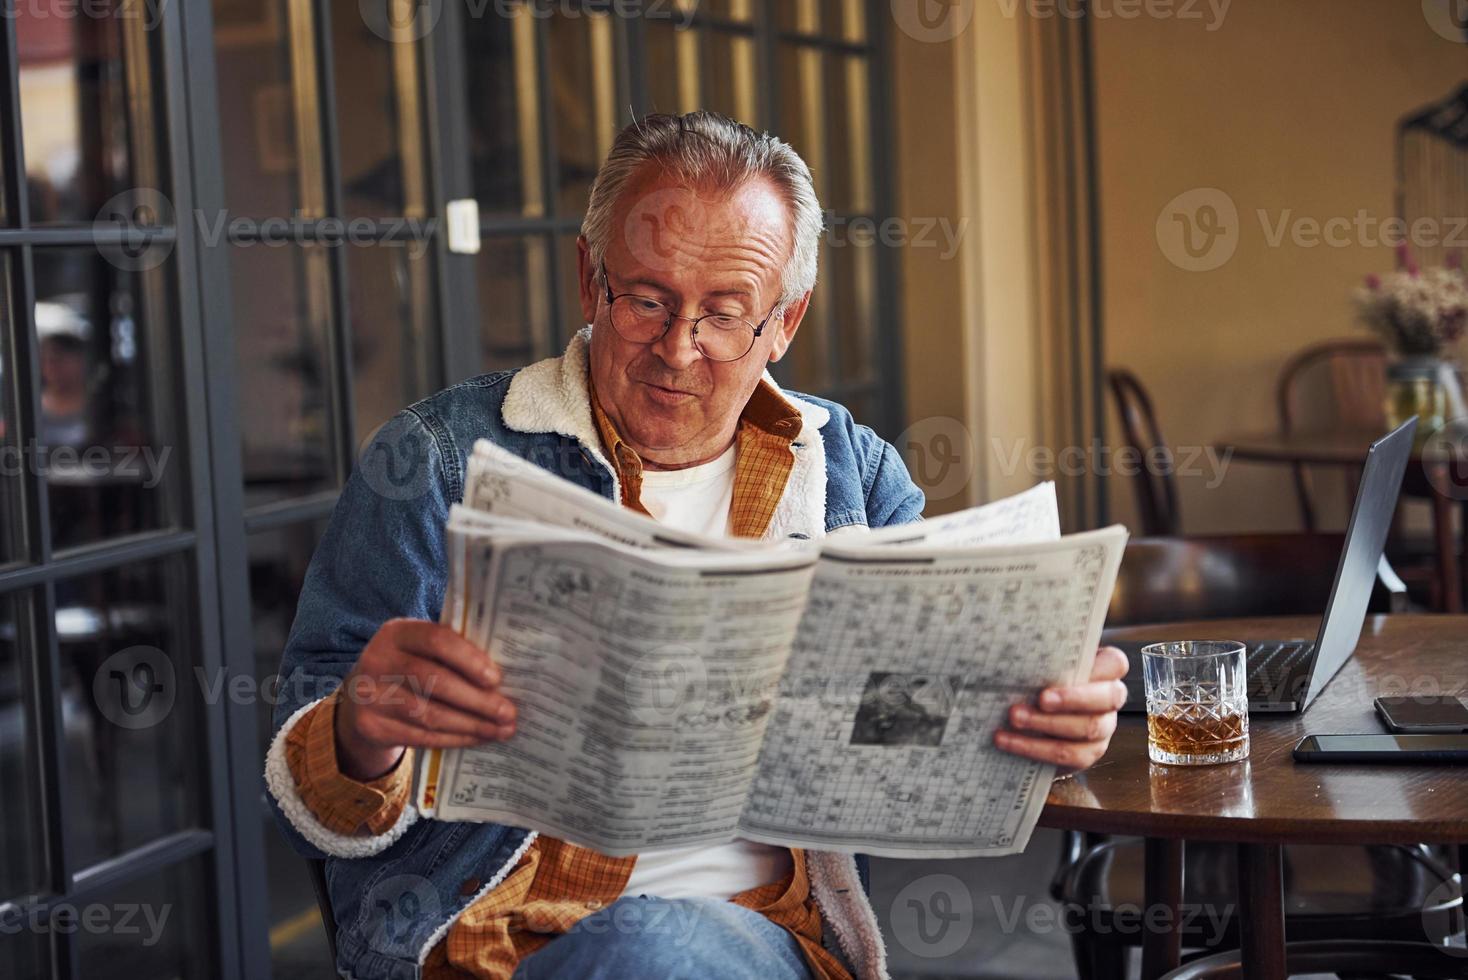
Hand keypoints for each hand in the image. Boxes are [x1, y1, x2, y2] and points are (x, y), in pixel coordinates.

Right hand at [334, 619, 515, 780]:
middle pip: (435, 681)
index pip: (437, 640)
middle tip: (509, 712)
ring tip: (501, 730)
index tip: (498, 679)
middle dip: (477, 700)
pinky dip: (454, 739)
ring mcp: (369, 695)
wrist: (361, 696)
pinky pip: (420, 736)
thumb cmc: (409, 666)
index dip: (469, 660)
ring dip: (471, 724)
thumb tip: (507, 676)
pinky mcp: (370, 726)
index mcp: (397, 632)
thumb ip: (453, 652)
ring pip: (429, 714)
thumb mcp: (421, 649)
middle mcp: (378, 660)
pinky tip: (477, 738)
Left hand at [995, 646, 1127, 774]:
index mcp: (1104, 672)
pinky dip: (1034, 748)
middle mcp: (1109, 701)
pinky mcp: (1087, 754)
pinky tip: (1008, 740)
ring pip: (1088, 728)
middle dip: (1072, 698)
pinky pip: (1068, 755)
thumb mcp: (1041, 666)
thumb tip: (1012, 645)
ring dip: (1047, 724)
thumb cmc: (1036, 681)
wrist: (1027, 719)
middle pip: (1108, 698)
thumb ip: (1040, 657)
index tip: (1066, 667)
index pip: (1115, 663)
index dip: (1098, 666)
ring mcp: (1102, 729)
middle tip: (1040, 698)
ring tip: (1015, 717)